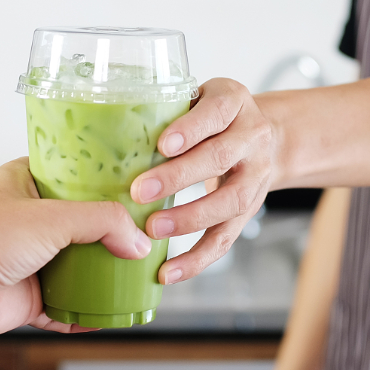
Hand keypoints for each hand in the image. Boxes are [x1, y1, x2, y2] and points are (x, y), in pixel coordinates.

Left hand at [0, 158, 150, 338]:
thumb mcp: (51, 217)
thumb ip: (101, 223)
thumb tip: (138, 243)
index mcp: (32, 183)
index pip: (84, 177)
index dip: (115, 186)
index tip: (148, 193)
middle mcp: (33, 220)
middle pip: (89, 227)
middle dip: (119, 237)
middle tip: (154, 240)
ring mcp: (32, 261)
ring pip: (82, 268)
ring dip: (108, 277)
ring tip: (143, 279)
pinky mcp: (29, 299)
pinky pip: (70, 307)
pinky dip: (91, 313)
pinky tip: (114, 315)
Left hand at [129, 78, 275, 283]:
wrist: (267, 136)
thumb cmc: (211, 117)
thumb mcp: (195, 98)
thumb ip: (163, 110)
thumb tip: (102, 132)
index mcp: (234, 102)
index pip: (215, 113)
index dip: (190, 129)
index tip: (162, 145)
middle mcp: (252, 139)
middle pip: (219, 158)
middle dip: (179, 177)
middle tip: (140, 191)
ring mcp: (255, 177)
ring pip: (229, 202)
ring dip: (189, 219)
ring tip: (153, 229)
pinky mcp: (249, 212)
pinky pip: (225, 239)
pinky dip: (197, 259)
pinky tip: (169, 272)